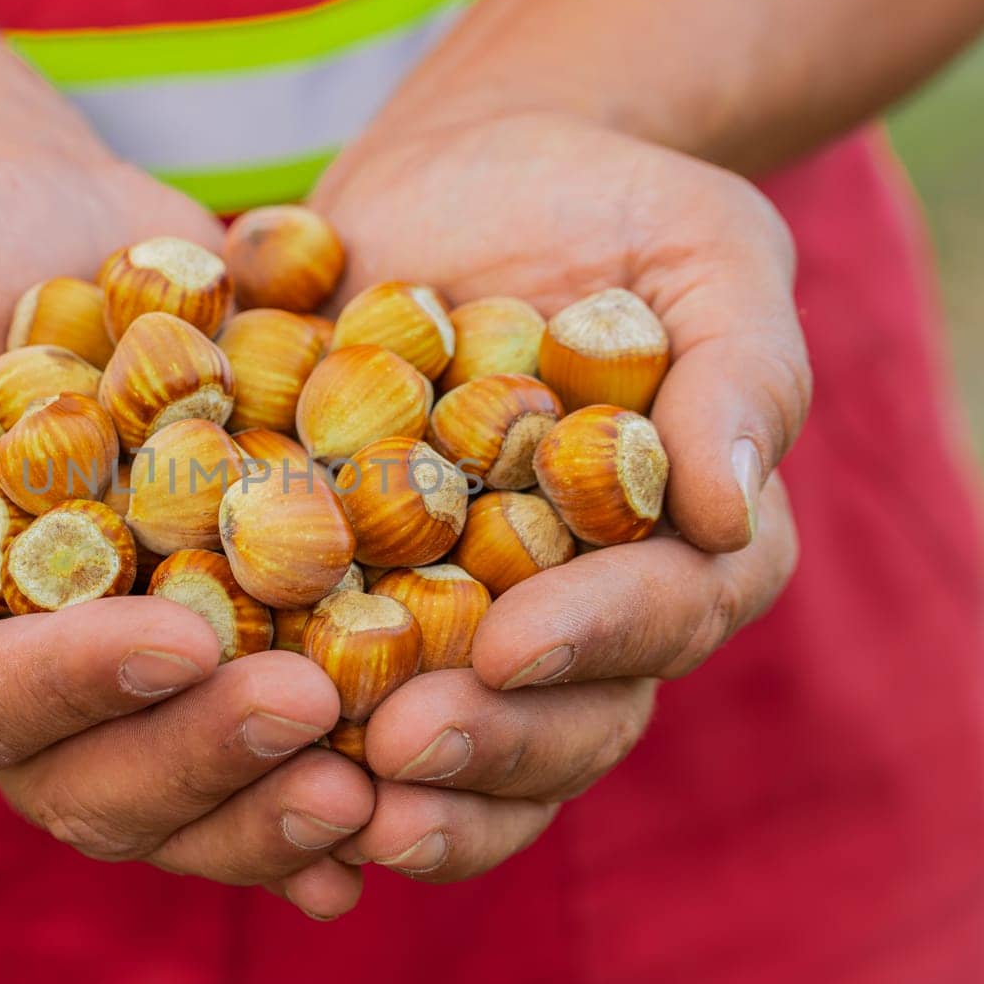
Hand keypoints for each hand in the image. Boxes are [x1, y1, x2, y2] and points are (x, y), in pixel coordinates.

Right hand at [0, 154, 372, 917]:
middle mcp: (16, 674)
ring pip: (194, 771)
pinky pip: (274, 704)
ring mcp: (122, 651)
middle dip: (202, 757)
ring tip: (387, 768)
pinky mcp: (216, 603)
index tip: (176, 640)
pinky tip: (417, 767)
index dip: (70, 688)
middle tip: (313, 714)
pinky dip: (341, 751)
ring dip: (285, 791)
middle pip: (95, 776)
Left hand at [309, 112, 806, 879]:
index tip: (510, 645)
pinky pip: (346, 688)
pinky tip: (245, 764)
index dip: (594, 640)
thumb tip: (734, 512)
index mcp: (683, 540)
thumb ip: (738, 370)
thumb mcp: (704, 249)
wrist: (461, 174)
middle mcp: (582, 604)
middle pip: (565, 716)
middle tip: (400, 753)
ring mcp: (471, 612)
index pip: (667, 613)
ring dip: (404, 791)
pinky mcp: (364, 593)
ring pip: (465, 739)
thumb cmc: (606, 204)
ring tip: (331, 808)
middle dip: (490, 746)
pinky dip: (308, 744)